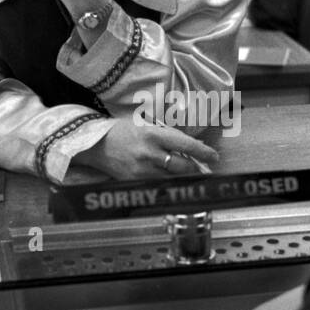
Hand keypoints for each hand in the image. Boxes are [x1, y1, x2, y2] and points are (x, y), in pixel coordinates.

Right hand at [73, 115, 218, 179]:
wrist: (96, 145)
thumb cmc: (122, 131)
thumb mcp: (146, 126)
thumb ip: (168, 136)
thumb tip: (192, 147)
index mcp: (153, 135)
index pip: (185, 145)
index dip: (203, 152)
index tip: (214, 156)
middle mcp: (149, 154)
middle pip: (183, 166)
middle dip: (197, 168)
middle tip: (204, 169)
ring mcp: (142, 170)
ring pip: (173, 178)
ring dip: (185, 177)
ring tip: (193, 175)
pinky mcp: (136, 181)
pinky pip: (159, 184)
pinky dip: (169, 182)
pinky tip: (172, 180)